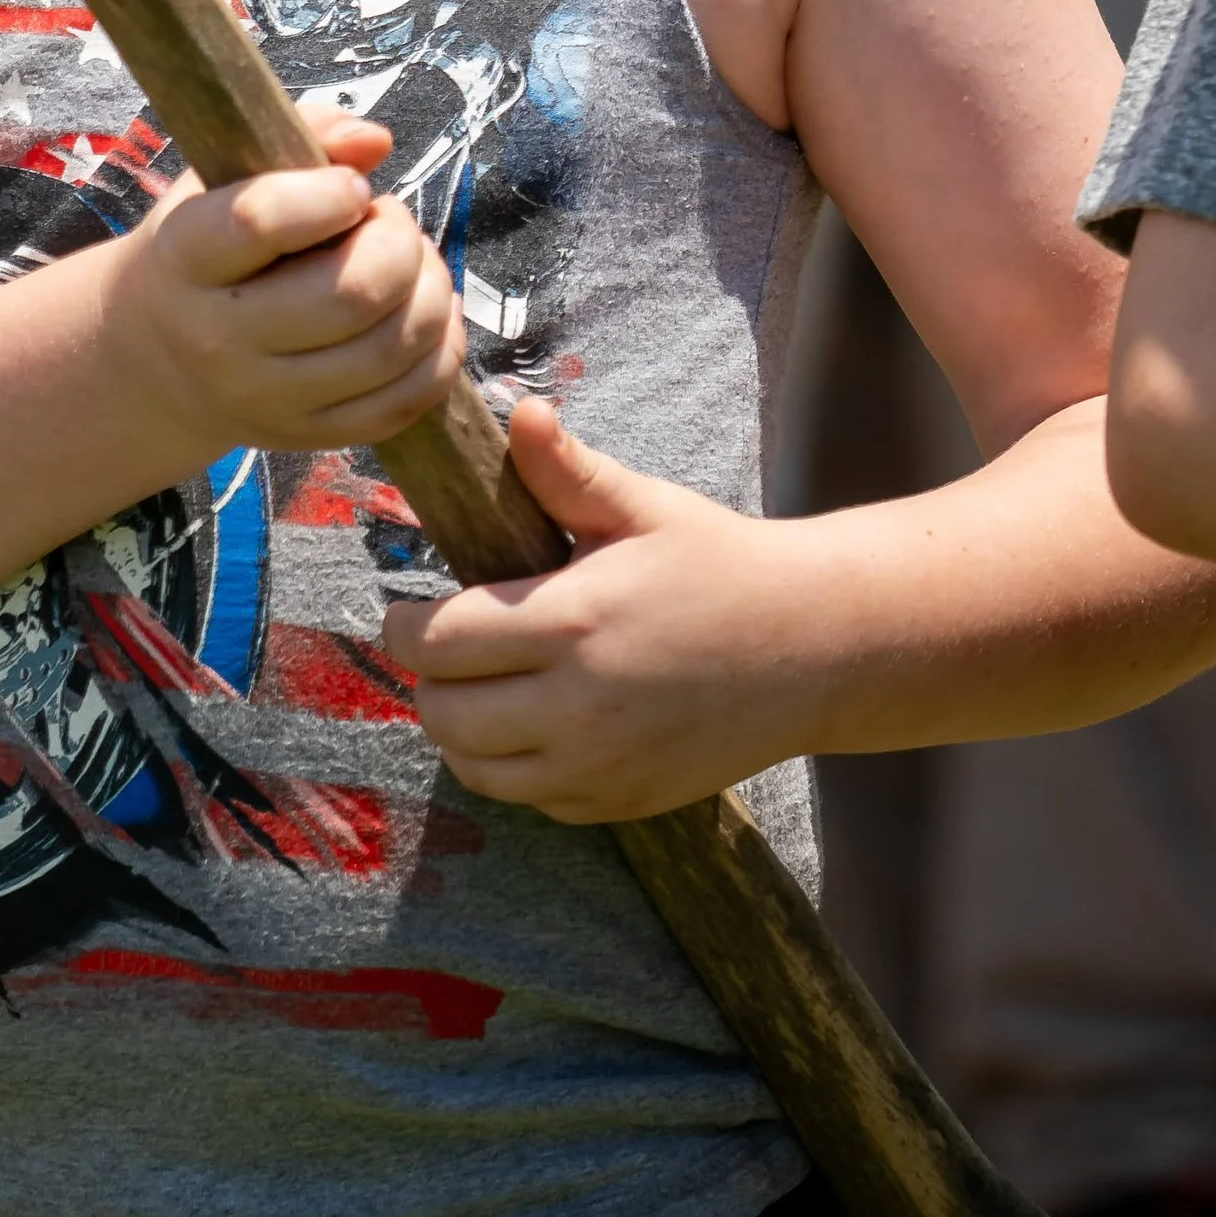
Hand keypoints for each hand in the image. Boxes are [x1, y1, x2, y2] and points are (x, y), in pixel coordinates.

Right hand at [110, 114, 462, 465]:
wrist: (154, 362)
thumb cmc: (205, 249)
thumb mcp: (224, 179)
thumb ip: (303, 137)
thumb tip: (376, 141)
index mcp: (186, 256)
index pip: (259, 223)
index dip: (328, 195)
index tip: (350, 186)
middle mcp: (218, 338)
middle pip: (349, 296)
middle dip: (398, 243)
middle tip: (387, 221)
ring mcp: (266, 399)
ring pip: (389, 350)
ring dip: (431, 290)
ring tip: (412, 262)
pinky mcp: (308, 438)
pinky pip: (404, 402)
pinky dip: (440, 350)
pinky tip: (430, 311)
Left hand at [383, 401, 816, 820]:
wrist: (812, 648)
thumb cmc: (719, 563)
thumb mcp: (643, 506)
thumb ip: (567, 471)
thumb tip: (520, 413)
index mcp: (572, 621)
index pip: (437, 644)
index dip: (403, 627)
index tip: (404, 609)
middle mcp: (579, 706)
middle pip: (443, 714)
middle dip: (427, 678)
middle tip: (443, 645)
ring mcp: (601, 766)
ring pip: (477, 770)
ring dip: (461, 730)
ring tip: (478, 685)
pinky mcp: (622, 803)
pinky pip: (531, 799)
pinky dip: (513, 767)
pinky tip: (533, 721)